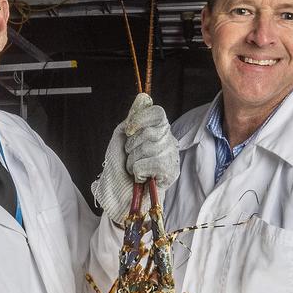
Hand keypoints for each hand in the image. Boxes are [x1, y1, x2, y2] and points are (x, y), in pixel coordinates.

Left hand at [91, 93, 178, 223]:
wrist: (120, 194)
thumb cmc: (121, 167)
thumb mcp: (122, 139)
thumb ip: (132, 119)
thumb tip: (143, 98)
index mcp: (157, 130)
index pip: (158, 113)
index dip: (141, 119)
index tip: (129, 131)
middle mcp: (168, 141)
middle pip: (151, 132)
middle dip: (132, 146)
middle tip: (131, 157)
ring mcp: (171, 156)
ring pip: (149, 149)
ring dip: (133, 161)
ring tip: (134, 169)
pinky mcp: (171, 173)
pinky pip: (150, 164)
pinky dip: (138, 172)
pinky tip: (140, 177)